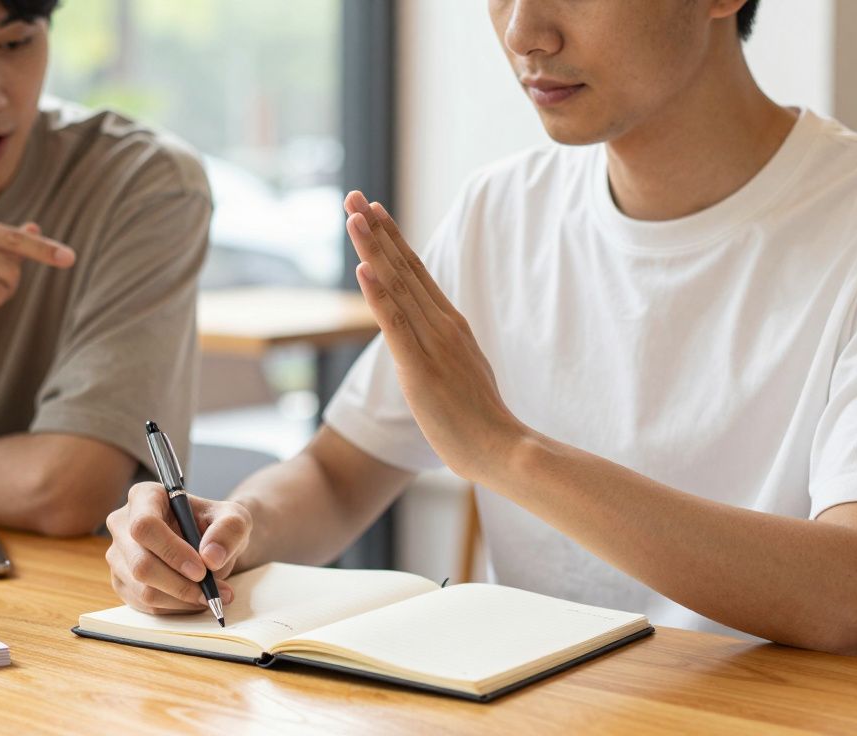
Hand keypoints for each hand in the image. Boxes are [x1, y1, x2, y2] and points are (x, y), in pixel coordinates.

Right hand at [104, 483, 250, 613]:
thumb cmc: (217, 525)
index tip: (202, 569)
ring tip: (212, 595)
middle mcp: (123, 524)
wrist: (210, 544)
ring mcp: (119, 555)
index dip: (172, 551)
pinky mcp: (123, 582)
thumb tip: (211, 557)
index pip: (145, 526)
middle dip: (180, 584)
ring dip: (182, 599)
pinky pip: (146, 605)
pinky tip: (196, 599)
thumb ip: (229, 531)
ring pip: (143, 589)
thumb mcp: (235, 519)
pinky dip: (175, 607)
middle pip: (141, 564)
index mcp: (144, 497)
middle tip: (212, 591)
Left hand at [343, 191, 525, 481]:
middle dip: (376, 231)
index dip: (393, 239)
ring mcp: (432, 344)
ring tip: (353, 217)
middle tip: (353, 196)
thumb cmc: (480, 419)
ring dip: (374, 250)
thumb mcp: (461, 371)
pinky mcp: (421, 368)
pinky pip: (396, 325)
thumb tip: (432, 339)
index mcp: (450, 325)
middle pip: (404, 268)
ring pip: (398, 287)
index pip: (416, 272)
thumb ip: (444, 350)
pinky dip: (379, 295)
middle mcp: (442, 325)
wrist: (503, 449)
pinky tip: (364, 269)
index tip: (373, 211)